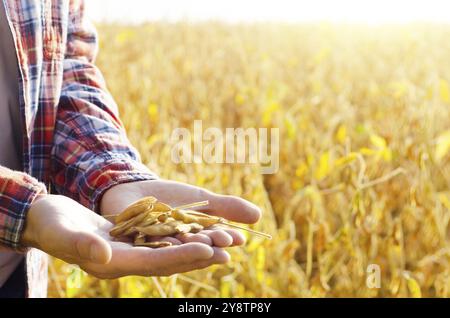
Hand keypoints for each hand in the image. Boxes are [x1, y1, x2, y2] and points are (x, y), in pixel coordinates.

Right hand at [22, 194, 229, 277]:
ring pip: (169, 251)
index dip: (180, 257)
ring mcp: (130, 251)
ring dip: (195, 247)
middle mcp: (125, 261)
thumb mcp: (62, 231)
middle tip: (227, 252)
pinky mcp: (132, 240)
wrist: (48, 219)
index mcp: (111, 263)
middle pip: (168, 260)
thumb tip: (104, 255)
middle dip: (197, 256)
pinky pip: (162, 240)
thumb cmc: (50, 224)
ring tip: (223, 244)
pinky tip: (199, 230)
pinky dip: (182, 236)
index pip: (152, 263)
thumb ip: (81, 244)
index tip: (207, 250)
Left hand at [100, 179, 261, 246]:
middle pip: (197, 247)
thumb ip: (227, 207)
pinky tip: (172, 239)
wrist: (135, 190)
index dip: (226, 239)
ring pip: (175, 247)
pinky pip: (149, 241)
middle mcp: (179, 247)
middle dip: (211, 245)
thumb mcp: (202, 199)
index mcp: (196, 239)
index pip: (214, 241)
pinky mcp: (137, 242)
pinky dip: (161, 240)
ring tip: (204, 243)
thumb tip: (259, 215)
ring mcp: (157, 246)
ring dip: (190, 246)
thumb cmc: (171, 197)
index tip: (238, 238)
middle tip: (224, 242)